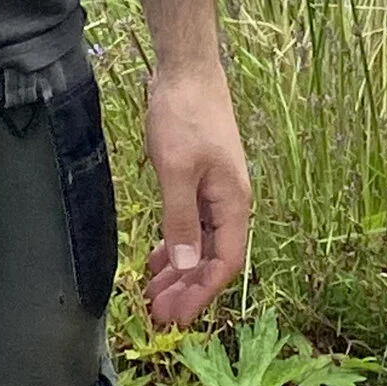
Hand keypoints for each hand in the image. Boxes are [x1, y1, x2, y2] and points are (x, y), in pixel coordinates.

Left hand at [142, 59, 250, 327]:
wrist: (188, 67)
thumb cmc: (184, 114)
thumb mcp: (177, 169)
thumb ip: (181, 218)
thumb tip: (186, 265)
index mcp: (233, 202)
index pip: (225, 262)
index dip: (202, 292)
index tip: (178, 318)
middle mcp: (230, 201)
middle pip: (213, 257)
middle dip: (188, 288)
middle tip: (159, 315)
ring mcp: (216, 190)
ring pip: (201, 243)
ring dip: (179, 269)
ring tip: (153, 294)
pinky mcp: (200, 179)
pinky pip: (191, 223)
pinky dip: (175, 243)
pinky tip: (157, 258)